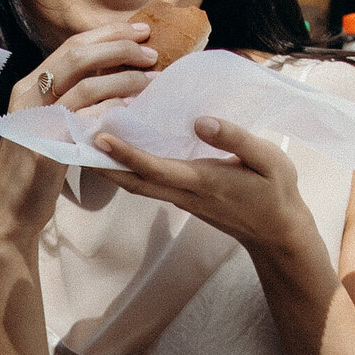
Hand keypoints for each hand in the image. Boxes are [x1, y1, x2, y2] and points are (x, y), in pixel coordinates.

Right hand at [0, 23, 157, 243]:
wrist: (12, 210)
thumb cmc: (36, 169)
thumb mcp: (49, 123)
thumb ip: (69, 99)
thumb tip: (109, 77)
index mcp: (30, 86)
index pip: (71, 47)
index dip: (107, 34)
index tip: (140, 31)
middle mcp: (28, 96)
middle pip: (77, 55)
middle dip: (118, 47)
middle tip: (151, 52)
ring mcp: (36, 120)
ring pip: (85, 85)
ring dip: (124, 79)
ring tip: (151, 80)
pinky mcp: (47, 146)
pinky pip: (85, 119)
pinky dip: (112, 111)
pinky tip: (133, 111)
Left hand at [94, 114, 318, 267]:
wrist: (278, 234)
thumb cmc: (276, 193)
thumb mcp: (269, 160)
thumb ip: (235, 139)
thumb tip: (201, 120)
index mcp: (202, 181)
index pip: (154, 167)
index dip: (125, 154)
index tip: (99, 137)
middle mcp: (185, 193)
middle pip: (133, 181)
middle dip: (103, 164)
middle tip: (76, 140)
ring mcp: (182, 199)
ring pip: (138, 185)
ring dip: (112, 168)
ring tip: (90, 144)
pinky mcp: (184, 198)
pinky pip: (149, 184)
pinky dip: (130, 169)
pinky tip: (123, 152)